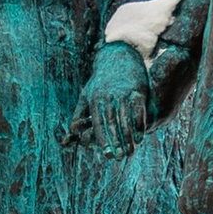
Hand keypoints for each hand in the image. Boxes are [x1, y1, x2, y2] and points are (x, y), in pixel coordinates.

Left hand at [64, 37, 153, 156]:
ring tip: (131, 151)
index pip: (98, 123)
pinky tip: (141, 135)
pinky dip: (139, 123)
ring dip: (129, 136)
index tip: (107, 153)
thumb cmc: (101, 80)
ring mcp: (123, 93)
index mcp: (95, 99)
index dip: (103, 139)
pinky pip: (138, 109)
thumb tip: (71, 132)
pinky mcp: (137, 90)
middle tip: (120, 157)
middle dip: (116, 141)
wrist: (119, 56)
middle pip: (112, 122)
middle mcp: (109, 96)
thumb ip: (79, 114)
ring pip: (126, 118)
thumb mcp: (86, 94)